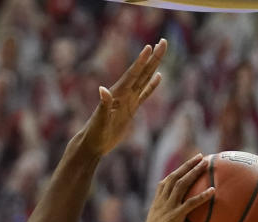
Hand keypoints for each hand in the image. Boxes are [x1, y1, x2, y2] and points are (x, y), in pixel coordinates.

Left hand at [79, 39, 165, 155]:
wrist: (94, 143)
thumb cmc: (94, 132)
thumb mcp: (100, 120)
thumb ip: (103, 105)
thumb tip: (102, 89)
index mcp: (117, 94)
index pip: (132, 75)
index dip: (141, 62)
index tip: (149, 47)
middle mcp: (124, 94)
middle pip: (142, 72)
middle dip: (153, 58)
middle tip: (163, 42)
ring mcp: (128, 100)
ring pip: (144, 79)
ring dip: (153, 66)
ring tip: (161, 52)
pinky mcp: (131, 109)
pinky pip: (144, 94)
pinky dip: (152, 86)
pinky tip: (159, 77)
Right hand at [138, 154, 213, 221]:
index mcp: (156, 205)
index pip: (164, 183)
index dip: (176, 173)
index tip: (186, 166)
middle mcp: (161, 204)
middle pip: (174, 178)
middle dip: (187, 165)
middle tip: (200, 156)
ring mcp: (167, 210)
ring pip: (181, 185)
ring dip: (194, 172)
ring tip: (206, 164)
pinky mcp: (174, 218)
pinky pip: (190, 204)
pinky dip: (202, 196)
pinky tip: (213, 191)